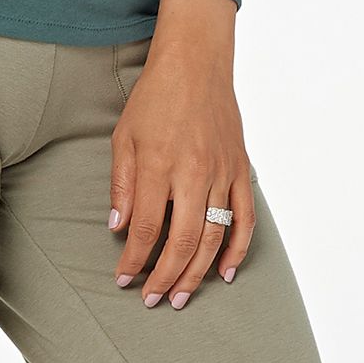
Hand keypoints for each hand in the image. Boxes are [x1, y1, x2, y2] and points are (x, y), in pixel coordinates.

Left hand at [109, 0, 254, 308]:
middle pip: (183, 241)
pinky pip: (245, 218)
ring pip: (214, 236)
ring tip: (182, 297)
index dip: (134, 259)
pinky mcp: (240, 170)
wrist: (196, 64)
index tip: (123, 278)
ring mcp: (221, 172)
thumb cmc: (155, 98)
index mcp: (159, 163)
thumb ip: (122, 184)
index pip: (147, 227)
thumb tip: (118, 227)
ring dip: (198, 273)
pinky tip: (226, 272)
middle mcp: (193, 172)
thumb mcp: (124, 136)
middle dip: (165, 277)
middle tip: (153, 299)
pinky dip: (238, 249)